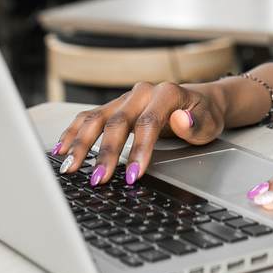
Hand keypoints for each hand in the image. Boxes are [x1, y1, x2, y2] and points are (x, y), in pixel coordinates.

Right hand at [52, 81, 223, 185]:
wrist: (200, 101)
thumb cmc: (204, 114)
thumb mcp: (210, 122)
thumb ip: (195, 124)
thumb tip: (181, 120)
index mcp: (165, 93)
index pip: (148, 123)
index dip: (139, 150)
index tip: (132, 175)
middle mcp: (142, 93)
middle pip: (117, 122)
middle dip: (106, 153)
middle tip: (98, 179)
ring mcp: (125, 99)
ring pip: (96, 118)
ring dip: (81, 144)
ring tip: (70, 167)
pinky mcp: (115, 108)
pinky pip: (89, 118)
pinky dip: (73, 133)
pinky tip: (62, 149)